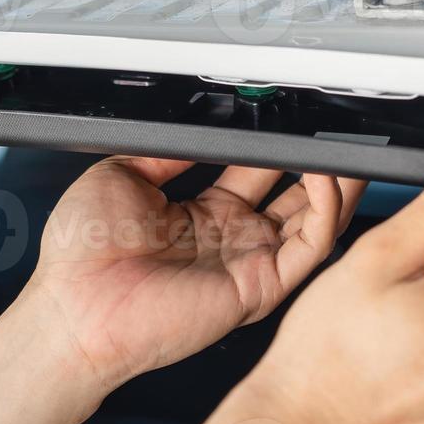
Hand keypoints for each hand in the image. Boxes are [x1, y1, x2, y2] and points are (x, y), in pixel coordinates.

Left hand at [26, 157, 365, 389]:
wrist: (75, 305)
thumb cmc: (82, 257)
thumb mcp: (120, 176)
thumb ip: (168, 151)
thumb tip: (198, 128)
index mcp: (202, 215)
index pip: (259, 173)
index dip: (279, 146)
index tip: (293, 118)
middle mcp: (233, 240)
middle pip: (296, 196)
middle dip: (321, 164)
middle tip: (336, 132)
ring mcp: (249, 263)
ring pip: (316, 222)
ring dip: (338, 185)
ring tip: (348, 150)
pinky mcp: (260, 286)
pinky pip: (310, 247)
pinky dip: (327, 211)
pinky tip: (325, 178)